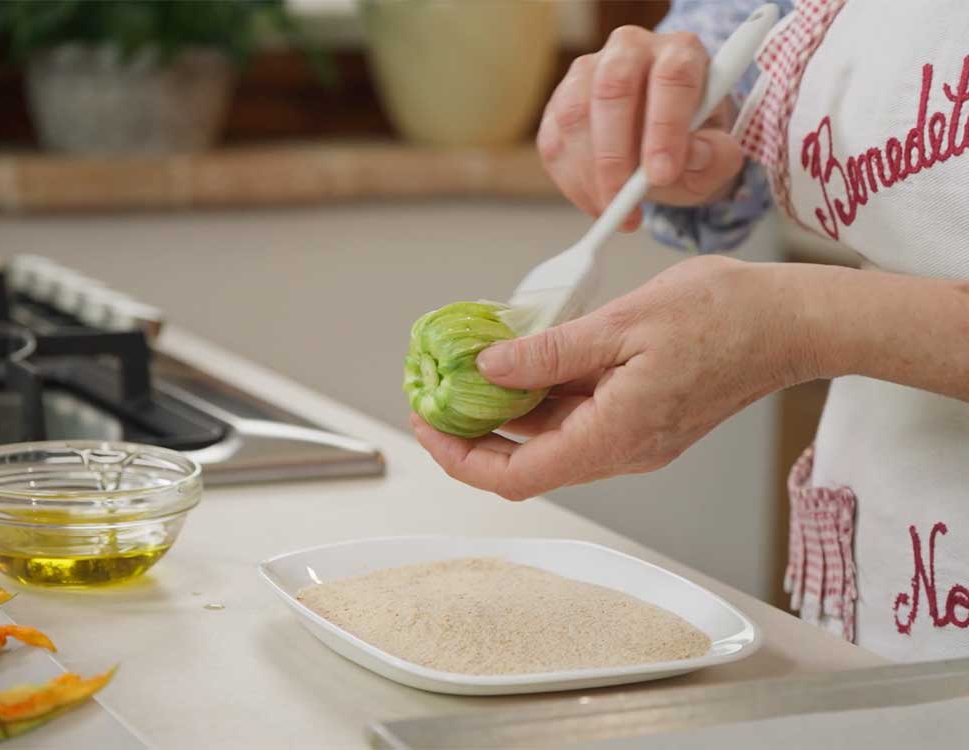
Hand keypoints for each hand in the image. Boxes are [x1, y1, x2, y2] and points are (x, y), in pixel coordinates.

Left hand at [412, 256, 817, 499]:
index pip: (519, 476)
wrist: (790, 322)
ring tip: (470, 370)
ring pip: (551, 438)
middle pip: (528, 462)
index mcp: (615, 436)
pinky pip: (579, 417)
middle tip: (436, 394)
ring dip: (507, 412)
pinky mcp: (642, 418)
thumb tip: (491, 369)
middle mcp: (623, 450)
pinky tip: (525, 359)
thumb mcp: (623, 324)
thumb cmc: (725, 317)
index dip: (462, 458)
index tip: (427, 426)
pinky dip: (542, 396)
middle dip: (474, 433)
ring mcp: (634, 437)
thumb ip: (551, 352)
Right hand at [539, 26, 744, 230]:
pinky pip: (553, 143)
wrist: (664, 144)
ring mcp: (587, 73)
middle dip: (615, 154)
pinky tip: (597, 203)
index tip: (661, 175)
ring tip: (614, 210)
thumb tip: (693, 156)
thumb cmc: (693, 144)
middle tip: (624, 202)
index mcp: (679, 52)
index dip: (665, 127)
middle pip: (612, 87)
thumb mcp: (719, 156)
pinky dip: (571, 183)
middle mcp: (630, 51)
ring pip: (574, 115)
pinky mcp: (558, 104)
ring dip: (589, 173)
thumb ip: (716, 156)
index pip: (671, 77)